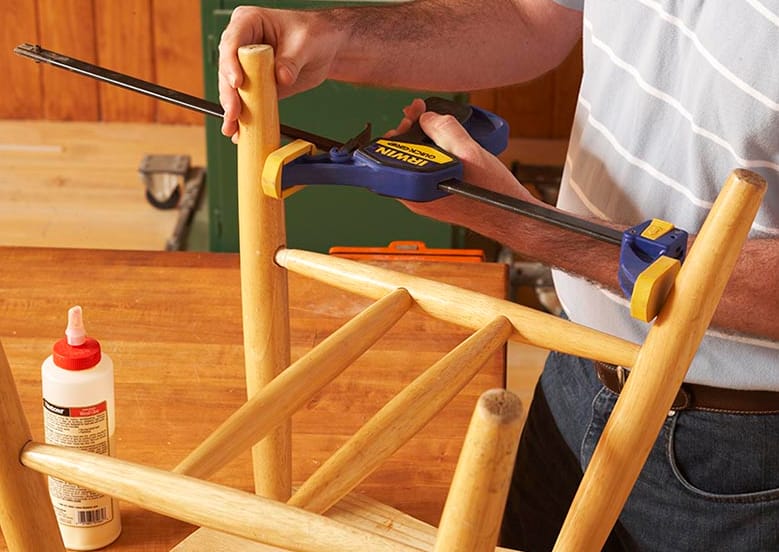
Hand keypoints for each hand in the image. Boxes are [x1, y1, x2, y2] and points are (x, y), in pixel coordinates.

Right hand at [218, 6, 343, 141]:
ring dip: (232, 110)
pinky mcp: (255, 85)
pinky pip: (246, 101)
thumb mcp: (305, 43)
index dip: (230, 63)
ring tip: (233, 127)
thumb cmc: (314, 34)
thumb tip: (281, 77)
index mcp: (249, 22)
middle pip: (227, 70)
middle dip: (228, 93)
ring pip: (231, 89)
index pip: (232, 42)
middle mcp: (242, 44)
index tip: (237, 82)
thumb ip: (292, 60)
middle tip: (233, 112)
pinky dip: (243, 117)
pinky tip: (239, 130)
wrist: (326, 49)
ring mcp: (247, 66)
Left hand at [390, 101, 535, 222]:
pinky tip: (447, 143)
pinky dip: (435, 152)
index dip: (398, 132)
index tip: (412, 117)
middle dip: (411, 131)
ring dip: (425, 140)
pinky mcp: (439, 196)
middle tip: (424, 114)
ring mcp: (427, 198)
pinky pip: (429, 169)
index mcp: (416, 191)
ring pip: (416, 162)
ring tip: (436, 124)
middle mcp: (417, 197)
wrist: (512, 215)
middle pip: (402, 157)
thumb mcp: (470, 154)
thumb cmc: (492, 195)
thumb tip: (426, 118)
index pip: (389, 157)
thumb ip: (445, 131)